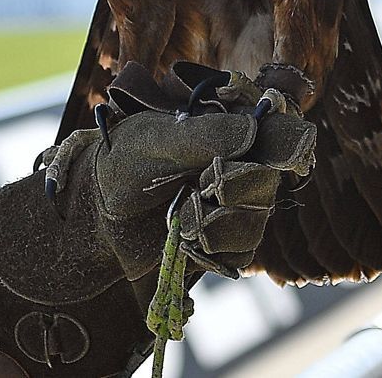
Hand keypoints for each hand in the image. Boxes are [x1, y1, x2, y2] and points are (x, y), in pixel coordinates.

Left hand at [87, 107, 315, 277]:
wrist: (94, 217)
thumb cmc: (121, 163)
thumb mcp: (153, 139)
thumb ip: (202, 135)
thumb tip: (254, 130)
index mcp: (228, 127)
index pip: (276, 129)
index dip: (286, 140)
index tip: (288, 152)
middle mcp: (240, 164)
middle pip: (270, 176)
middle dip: (238, 184)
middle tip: (204, 184)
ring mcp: (234, 205)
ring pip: (257, 218)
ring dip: (218, 221)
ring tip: (180, 217)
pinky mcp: (223, 243)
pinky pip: (241, 253)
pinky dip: (211, 250)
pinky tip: (182, 241)